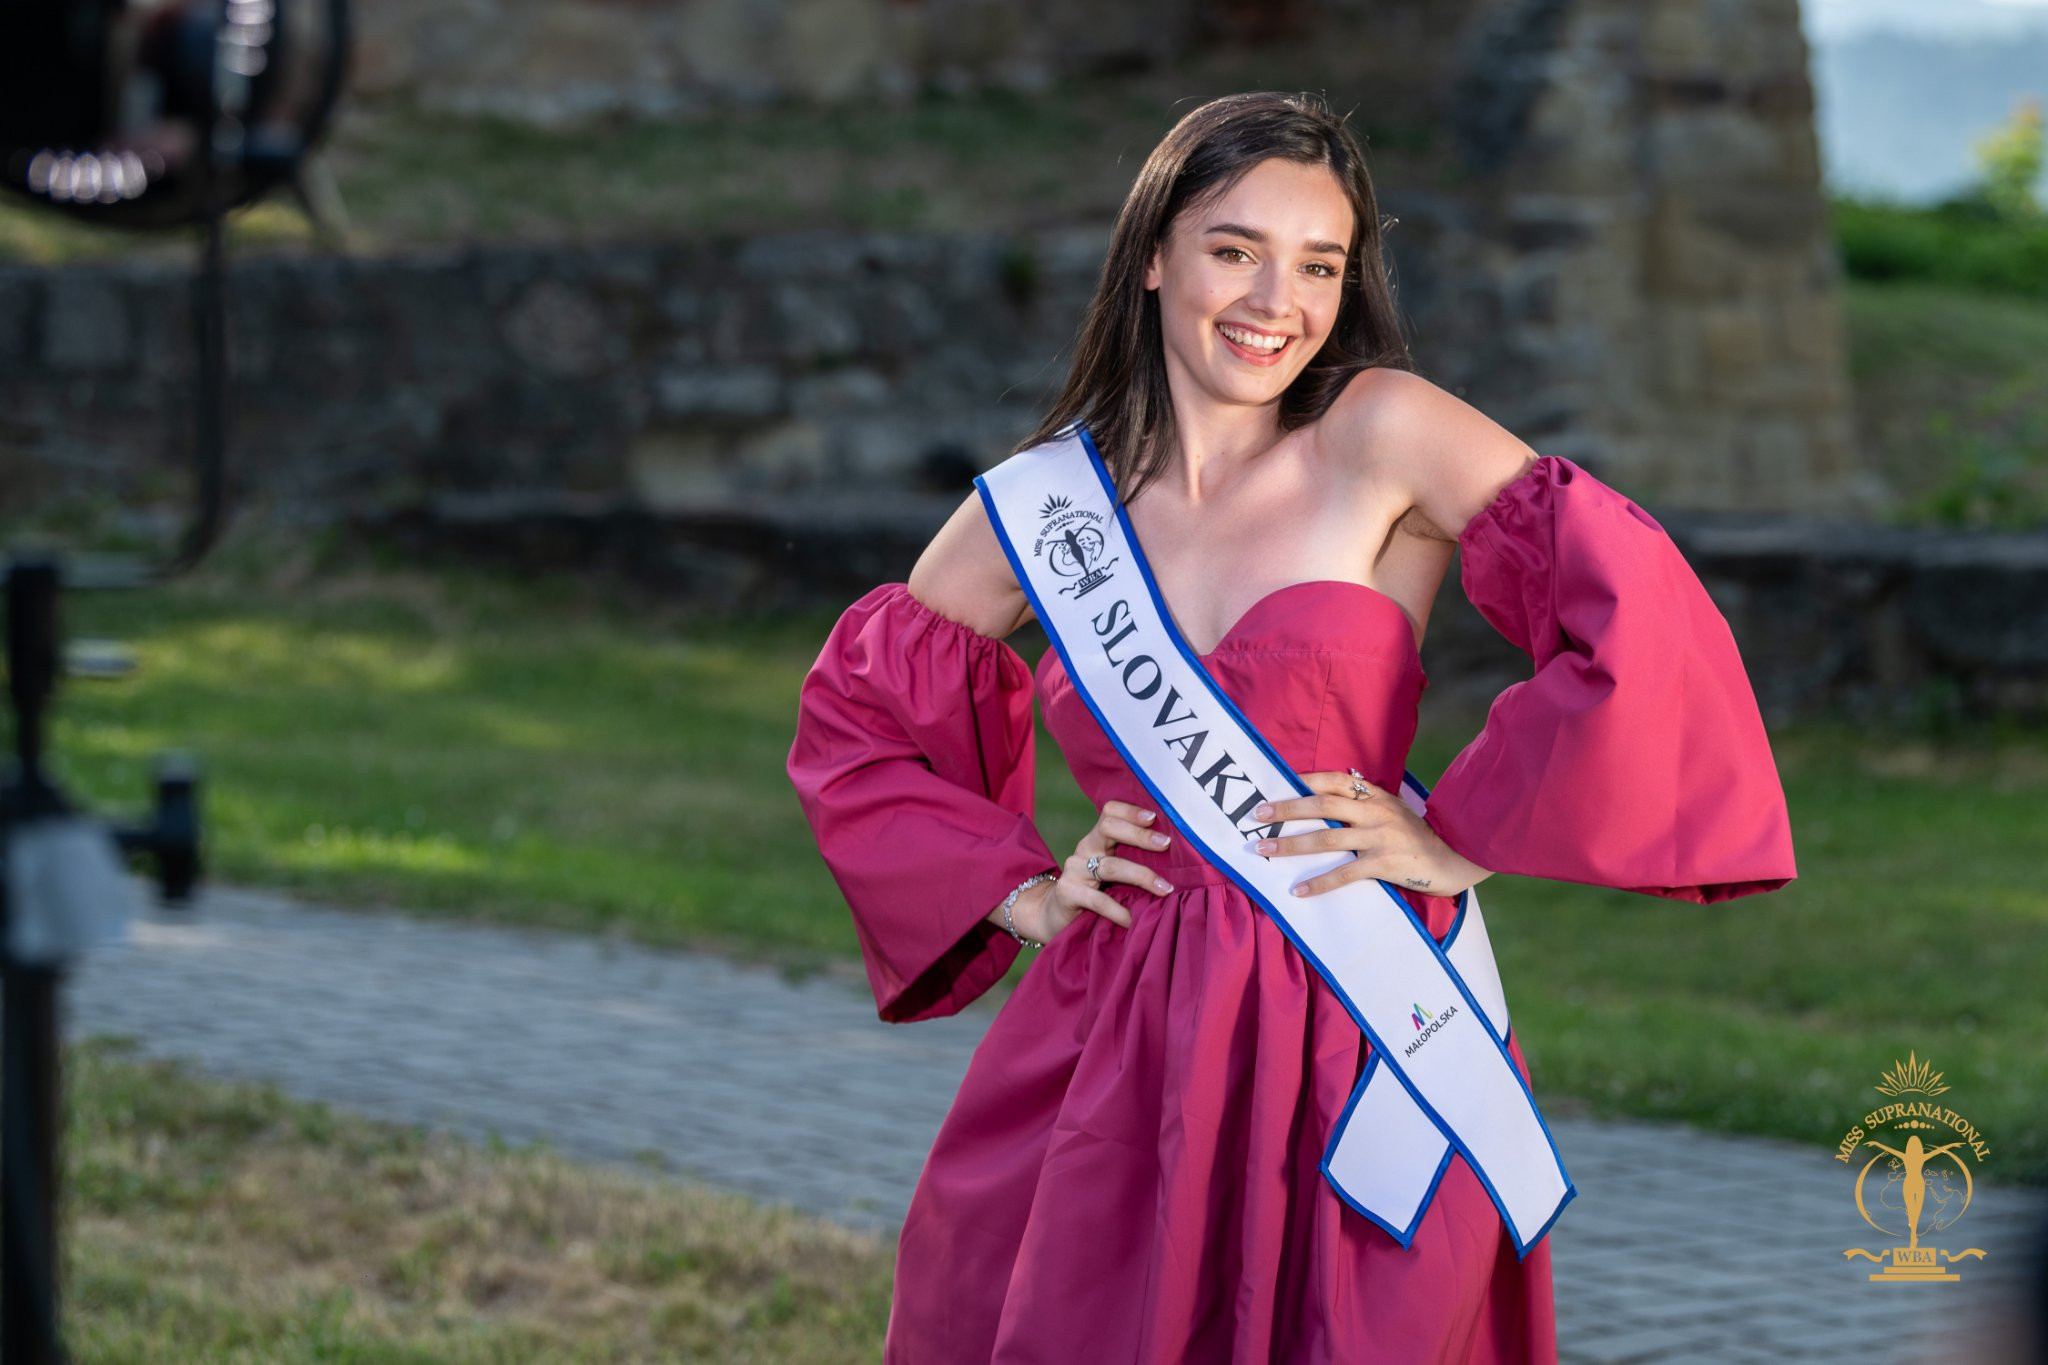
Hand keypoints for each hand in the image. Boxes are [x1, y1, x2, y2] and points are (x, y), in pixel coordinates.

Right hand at [1015, 800, 1175, 940]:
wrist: (1054, 915)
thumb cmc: (1096, 892)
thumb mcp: (1114, 872)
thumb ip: (1135, 862)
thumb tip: (1181, 862)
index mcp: (1098, 839)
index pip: (1110, 812)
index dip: (1130, 811)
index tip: (1155, 817)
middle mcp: (1085, 848)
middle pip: (1109, 828)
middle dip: (1140, 835)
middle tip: (1166, 844)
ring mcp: (1074, 869)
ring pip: (1110, 865)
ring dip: (1141, 875)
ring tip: (1164, 889)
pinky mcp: (1067, 892)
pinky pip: (1097, 900)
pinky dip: (1118, 910)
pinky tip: (1132, 919)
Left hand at [1248, 771, 1491, 898]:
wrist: (1457, 856)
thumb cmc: (1417, 835)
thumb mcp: (1392, 809)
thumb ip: (1363, 803)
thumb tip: (1322, 799)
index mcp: (1375, 795)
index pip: (1331, 780)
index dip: (1300, 781)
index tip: (1270, 785)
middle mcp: (1375, 811)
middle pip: (1321, 805)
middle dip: (1285, 809)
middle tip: (1255, 815)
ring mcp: (1380, 837)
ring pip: (1327, 839)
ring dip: (1290, 844)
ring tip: (1263, 849)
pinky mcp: (1386, 864)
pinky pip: (1345, 873)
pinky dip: (1319, 882)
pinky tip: (1297, 890)